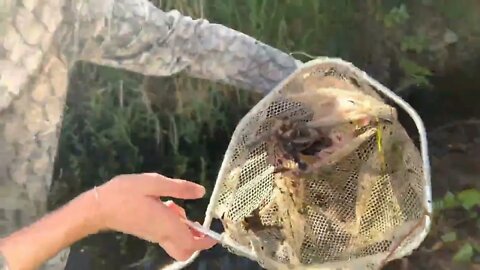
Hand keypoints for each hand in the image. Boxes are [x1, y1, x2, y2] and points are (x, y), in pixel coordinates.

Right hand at [92, 173, 216, 260]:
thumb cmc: (125, 192)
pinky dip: (173, 224)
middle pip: (185, 249)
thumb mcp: (154, 182)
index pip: (191, 243)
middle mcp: (162, 234)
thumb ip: (179, 188)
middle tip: (196, 221)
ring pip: (176, 242)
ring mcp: (154, 236)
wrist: (98, 206)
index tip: (214, 233)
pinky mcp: (147, 233)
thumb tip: (201, 191)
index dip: (205, 241)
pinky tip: (164, 205)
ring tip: (174, 204)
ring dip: (184, 227)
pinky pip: (167, 235)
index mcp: (167, 224)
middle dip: (196, 238)